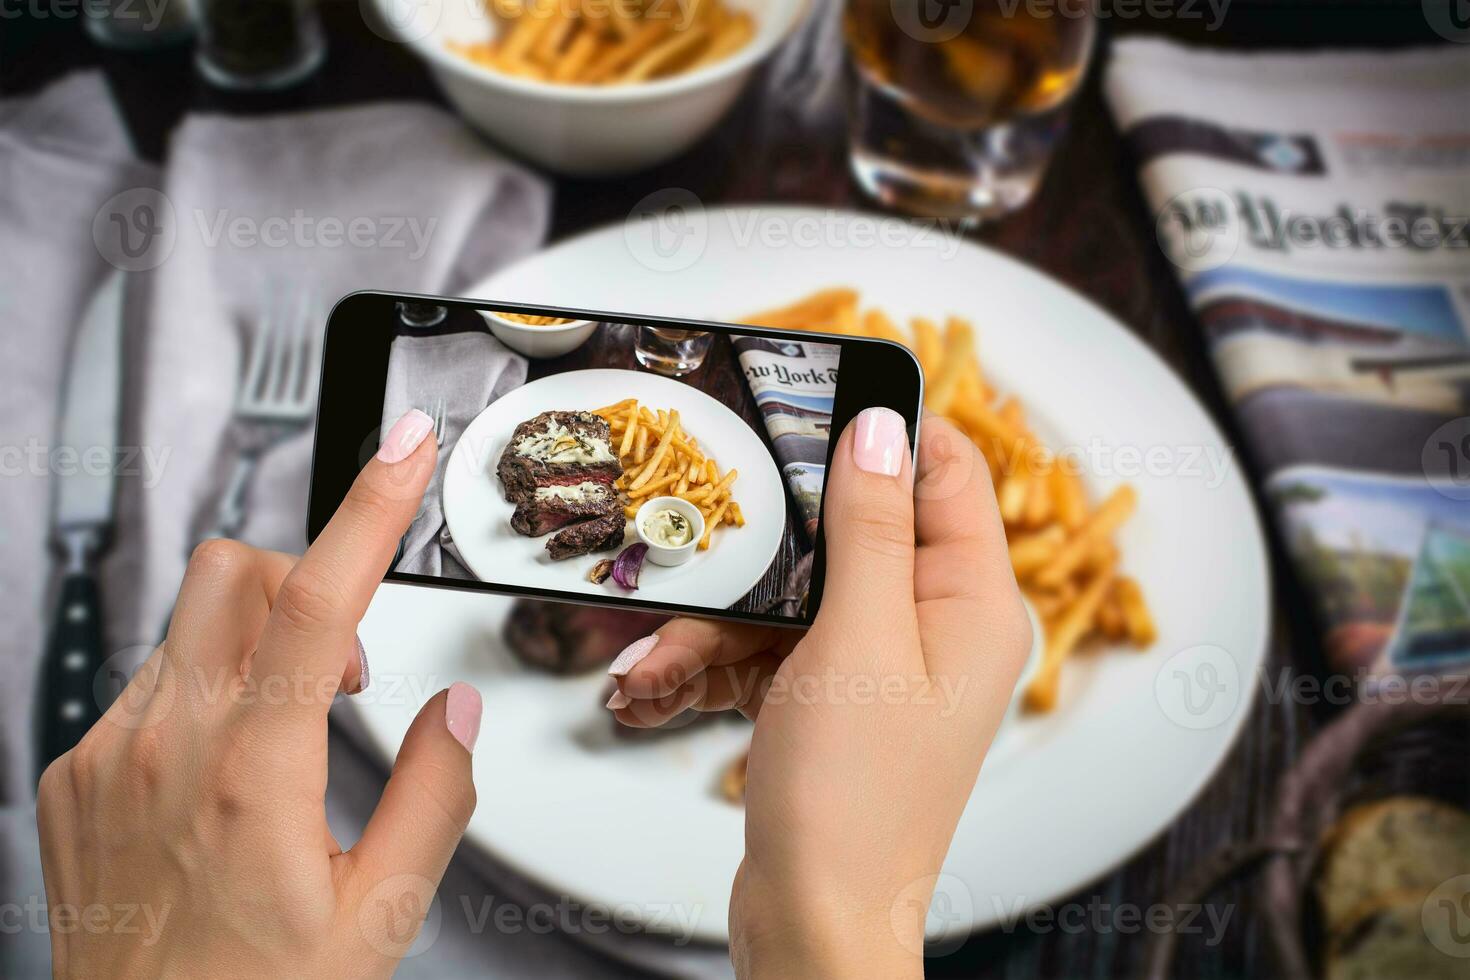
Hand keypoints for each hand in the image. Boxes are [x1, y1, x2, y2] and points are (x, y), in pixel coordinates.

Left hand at [37, 410, 481, 978]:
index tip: (406, 449)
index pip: (321, 600)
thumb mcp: (378, 915)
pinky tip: (220, 769)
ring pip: (187, 622)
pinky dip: (202, 690)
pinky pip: (145, 681)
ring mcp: (104, 756)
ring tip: (285, 731)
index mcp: (253, 774)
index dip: (372, 507)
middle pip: (232, 572)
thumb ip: (434, 796)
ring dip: (256, 640)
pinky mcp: (70, 774)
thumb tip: (455, 709)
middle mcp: (164, 747)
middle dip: (302, 579)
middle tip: (344, 663)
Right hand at [606, 410, 1031, 977]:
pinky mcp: (828, 698)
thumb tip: (883, 427)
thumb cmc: (854, 798)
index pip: (944, 474)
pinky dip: (709, 667)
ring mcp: (877, 664)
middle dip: (761, 551)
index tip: (808, 398)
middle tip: (698, 538)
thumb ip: (871, 527)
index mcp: (970, 601)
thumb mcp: (860, 639)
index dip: (882, 431)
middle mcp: (932, 625)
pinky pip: (765, 651)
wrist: (813, 923)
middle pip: (844, 534)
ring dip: (713, 628)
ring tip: (647, 667)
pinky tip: (649, 691)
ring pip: (789, 597)